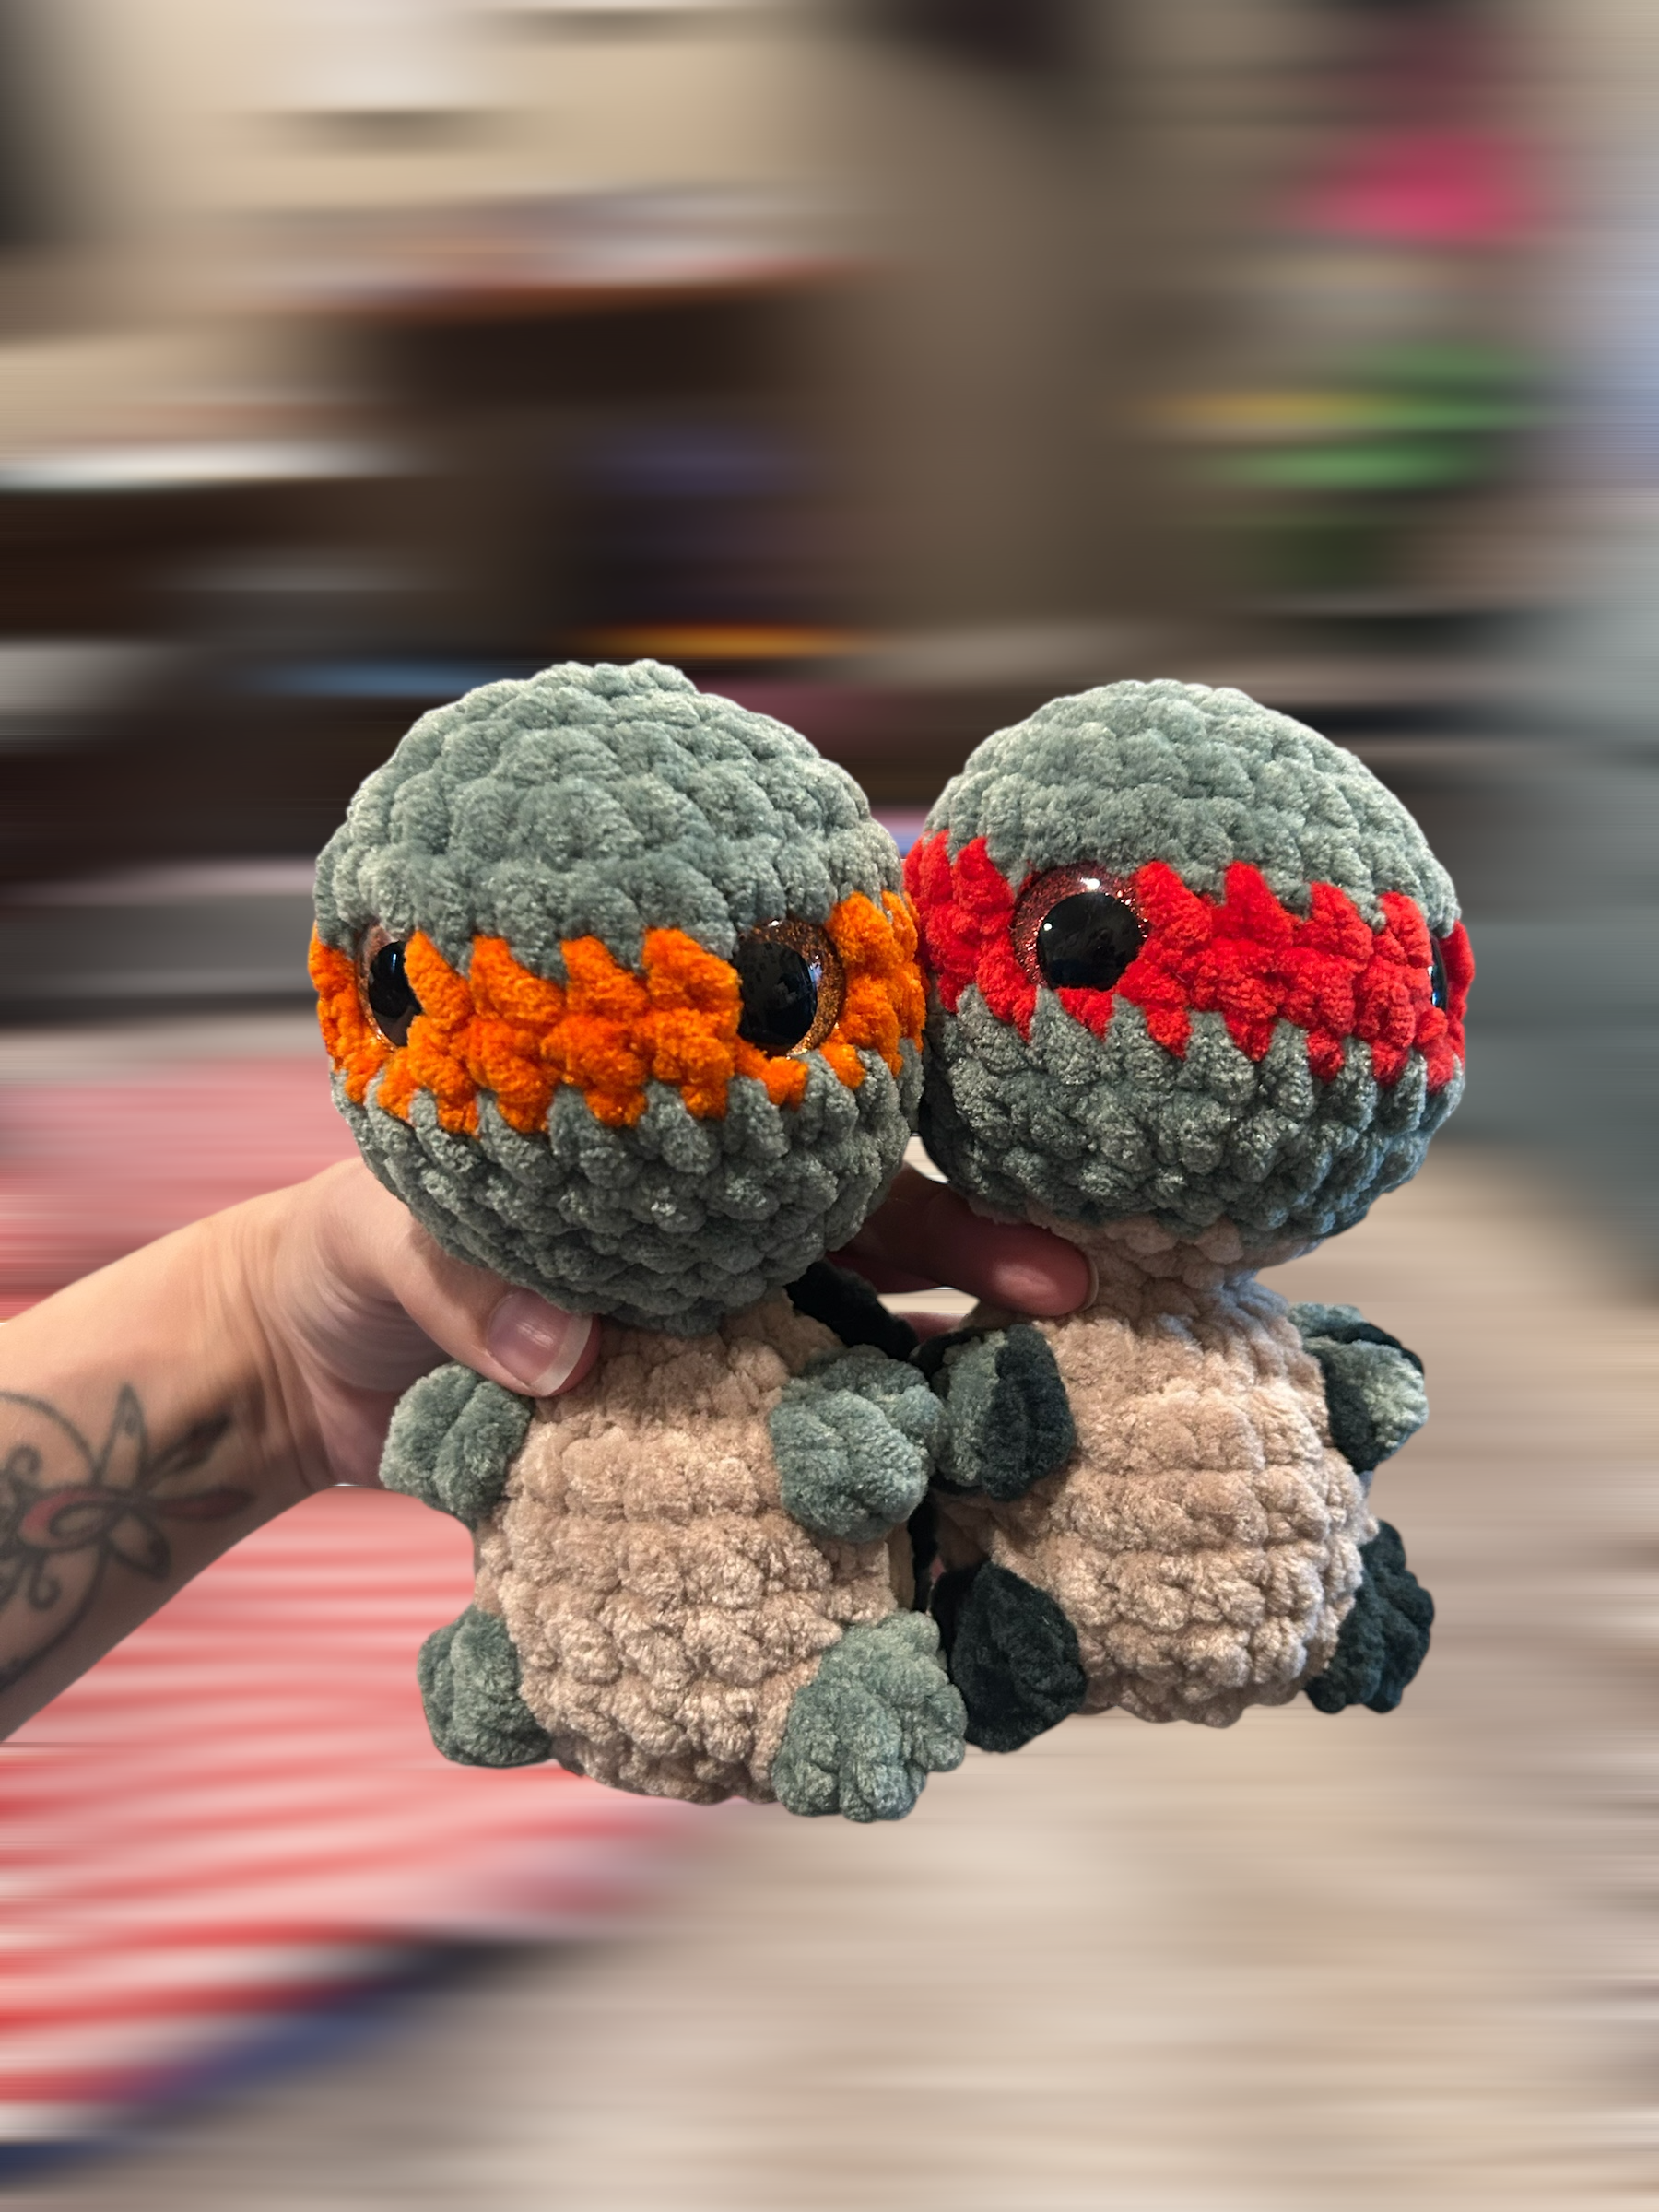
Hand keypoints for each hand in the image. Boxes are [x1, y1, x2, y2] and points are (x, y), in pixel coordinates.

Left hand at [256, 1157, 1090, 1494]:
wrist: (288, 1364)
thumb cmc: (345, 1256)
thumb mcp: (389, 1238)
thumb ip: (472, 1282)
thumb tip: (562, 1358)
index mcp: (689, 1192)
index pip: (848, 1188)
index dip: (958, 1228)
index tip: (1056, 1274)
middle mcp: (720, 1280)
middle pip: (886, 1304)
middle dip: (991, 1343)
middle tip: (1093, 1394)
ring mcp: (698, 1378)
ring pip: (839, 1406)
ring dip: (921, 1457)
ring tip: (1022, 1519)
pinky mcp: (655, 1470)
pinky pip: (745, 1505)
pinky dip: (802, 1553)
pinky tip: (870, 1611)